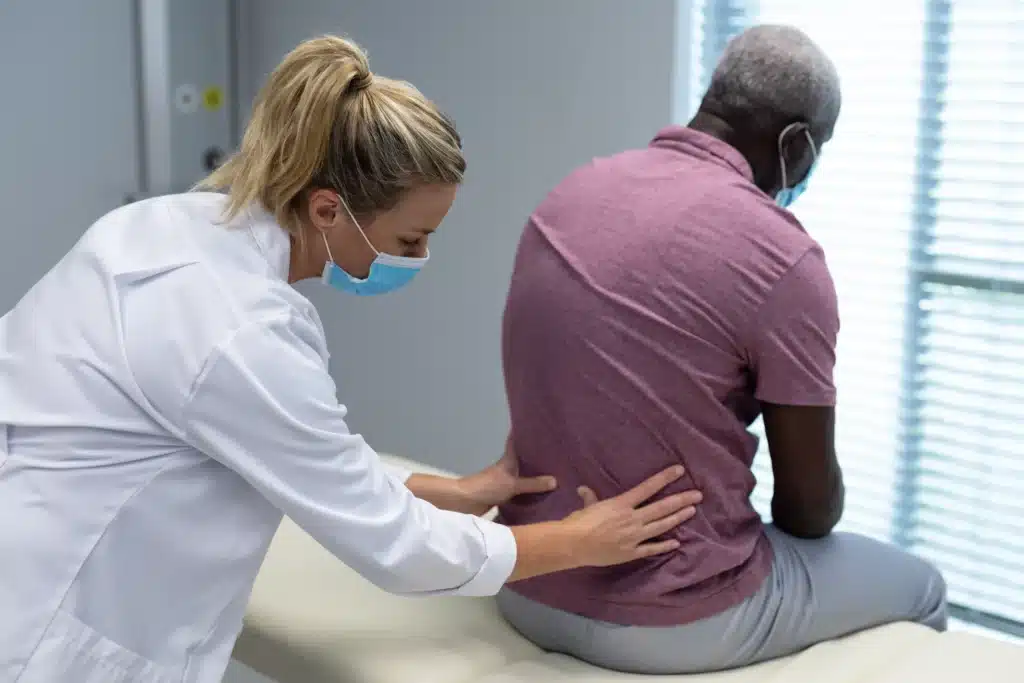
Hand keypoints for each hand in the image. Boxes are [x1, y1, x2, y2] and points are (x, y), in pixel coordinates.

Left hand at [456, 438, 556, 515]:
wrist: (467, 501)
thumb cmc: (488, 486)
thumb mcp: (512, 484)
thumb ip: (533, 483)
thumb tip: (555, 480)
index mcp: (508, 459)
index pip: (515, 440)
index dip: (523, 431)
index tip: (535, 423)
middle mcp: (508, 467)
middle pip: (523, 458)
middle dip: (536, 455)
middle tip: (556, 452)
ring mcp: (506, 480)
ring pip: (523, 474)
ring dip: (534, 474)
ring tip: (555, 472)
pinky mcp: (504, 493)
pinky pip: (521, 489)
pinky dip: (530, 490)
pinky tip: (542, 493)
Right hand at [562, 466, 701, 566]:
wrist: (574, 545)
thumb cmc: (579, 522)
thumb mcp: (586, 507)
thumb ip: (590, 498)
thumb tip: (584, 489)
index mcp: (622, 504)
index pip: (648, 487)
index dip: (665, 478)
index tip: (679, 470)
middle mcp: (633, 518)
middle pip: (662, 508)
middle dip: (681, 500)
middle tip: (698, 495)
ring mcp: (634, 537)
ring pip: (662, 526)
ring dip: (678, 518)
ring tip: (691, 511)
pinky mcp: (632, 552)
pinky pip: (652, 549)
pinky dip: (665, 546)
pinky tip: (676, 543)